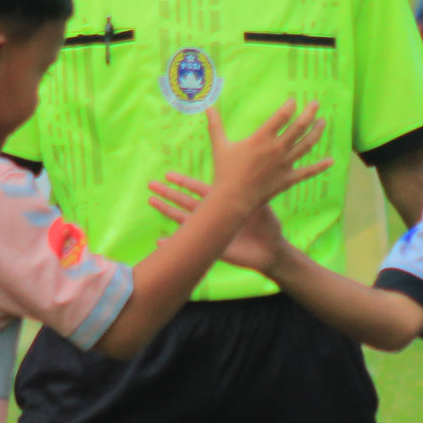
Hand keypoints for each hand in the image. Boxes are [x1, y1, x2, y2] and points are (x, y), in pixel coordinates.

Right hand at [148, 176, 288, 272]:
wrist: (271, 250)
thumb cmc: (267, 224)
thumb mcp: (256, 203)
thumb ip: (246, 191)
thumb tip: (241, 173)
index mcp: (223, 202)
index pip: (198, 189)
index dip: (183, 182)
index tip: (168, 174)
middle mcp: (213, 215)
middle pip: (185, 201)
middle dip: (168, 193)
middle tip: (151, 183)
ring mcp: (210, 231)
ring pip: (184, 219)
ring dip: (167, 210)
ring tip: (152, 201)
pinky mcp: (211, 247)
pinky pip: (191, 245)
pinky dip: (174, 244)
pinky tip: (159, 241)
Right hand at [205, 102, 330, 210]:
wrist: (233, 199)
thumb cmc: (225, 172)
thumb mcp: (220, 145)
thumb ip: (215, 125)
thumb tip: (208, 107)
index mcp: (261, 138)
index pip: (281, 116)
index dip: (290, 106)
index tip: (293, 101)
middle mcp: (277, 149)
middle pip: (299, 127)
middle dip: (309, 113)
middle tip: (316, 103)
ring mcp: (285, 164)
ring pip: (307, 145)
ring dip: (317, 132)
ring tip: (323, 122)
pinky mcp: (288, 179)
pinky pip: (308, 172)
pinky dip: (320, 166)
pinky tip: (331, 161)